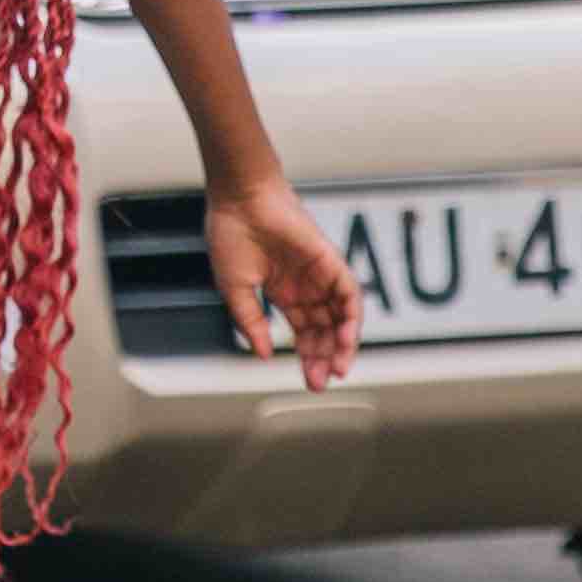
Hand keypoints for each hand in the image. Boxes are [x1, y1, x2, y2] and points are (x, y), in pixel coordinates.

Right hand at [206, 171, 362, 390]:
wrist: (240, 198)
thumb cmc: (230, 234)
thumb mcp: (235, 290)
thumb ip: (251, 323)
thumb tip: (264, 354)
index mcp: (282, 291)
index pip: (303, 331)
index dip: (306, 357)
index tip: (308, 381)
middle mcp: (305, 285)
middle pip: (323, 329)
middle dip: (323, 358)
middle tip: (320, 383)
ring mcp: (319, 273)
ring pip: (340, 316)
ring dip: (342, 344)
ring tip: (337, 369)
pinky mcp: (330, 260)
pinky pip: (349, 293)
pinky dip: (351, 318)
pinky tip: (345, 340)